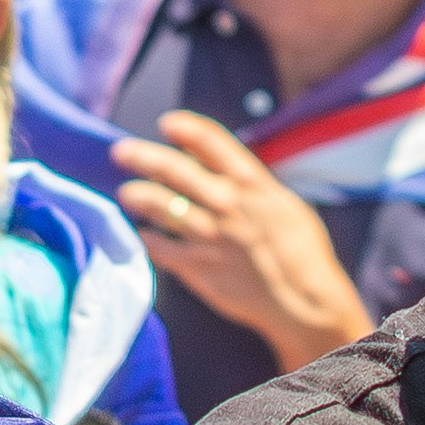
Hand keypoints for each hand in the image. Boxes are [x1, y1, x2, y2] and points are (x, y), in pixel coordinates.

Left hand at [113, 113, 376, 368]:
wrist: (304, 301)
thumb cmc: (302, 252)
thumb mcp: (284, 204)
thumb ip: (251, 185)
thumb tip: (222, 168)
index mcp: (251, 183)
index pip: (211, 141)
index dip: (184, 127)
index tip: (167, 123)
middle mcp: (226, 203)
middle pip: (174, 169)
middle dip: (142, 156)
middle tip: (120, 152)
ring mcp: (208, 236)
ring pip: (160, 206)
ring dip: (137, 195)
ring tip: (126, 193)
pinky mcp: (196, 267)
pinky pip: (159, 248)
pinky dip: (146, 239)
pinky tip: (140, 234)